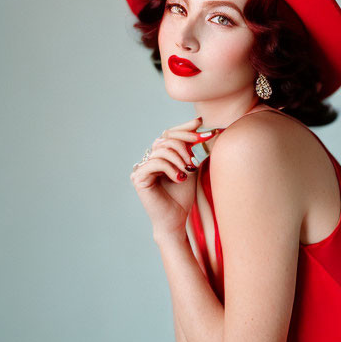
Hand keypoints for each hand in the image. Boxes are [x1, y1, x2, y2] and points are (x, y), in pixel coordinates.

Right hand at [130, 116, 216, 237]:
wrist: (176, 218)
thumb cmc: (183, 196)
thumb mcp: (191, 167)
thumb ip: (192, 149)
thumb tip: (202, 126)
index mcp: (160, 155)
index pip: (170, 133)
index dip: (185, 127)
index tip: (200, 122)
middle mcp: (148, 159)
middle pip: (166, 138)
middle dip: (185, 143)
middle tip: (195, 158)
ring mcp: (142, 167)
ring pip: (162, 149)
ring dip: (179, 158)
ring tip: (188, 170)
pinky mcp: (138, 177)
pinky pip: (155, 163)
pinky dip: (171, 168)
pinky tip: (180, 178)